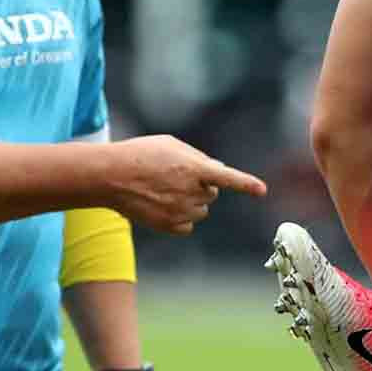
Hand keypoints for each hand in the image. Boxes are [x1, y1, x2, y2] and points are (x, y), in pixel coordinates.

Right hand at [108, 135, 263, 234]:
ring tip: (164, 190)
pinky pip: (188, 225)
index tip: (262, 191)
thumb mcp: (170, 145)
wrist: (109, 176)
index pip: (227, 178)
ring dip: (191, 202)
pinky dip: (181, 218)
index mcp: (193, 168)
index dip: (246, 184)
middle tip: (175, 178)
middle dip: (201, 187)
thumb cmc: (140, 155)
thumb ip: (197, 157)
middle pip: (212, 194)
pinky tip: (163, 206)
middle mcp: (191, 191)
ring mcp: (180, 210)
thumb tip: (219, 170)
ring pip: (201, 210)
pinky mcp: (170, 226)